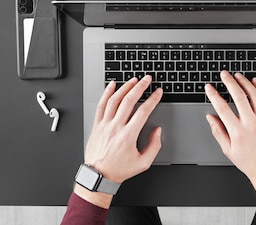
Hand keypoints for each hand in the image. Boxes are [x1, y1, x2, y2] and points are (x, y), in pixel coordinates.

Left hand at [76, 75, 162, 206]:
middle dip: (140, 87)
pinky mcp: (97, 125)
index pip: (143, 111)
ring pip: (115, 100)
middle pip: (129, 101)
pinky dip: (107, 93)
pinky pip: (101, 105)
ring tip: (133, 80)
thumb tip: (157, 131)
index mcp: (128, 136)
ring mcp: (105, 125)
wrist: (98, 176)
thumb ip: (154, 146)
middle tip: (147, 80)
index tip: (158, 92)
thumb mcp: (143, 163)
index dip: (153, 99)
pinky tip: (112, 85)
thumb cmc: (119, 170)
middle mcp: (116, 128)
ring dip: (125, 87)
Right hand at [205, 71, 255, 216]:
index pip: (222, 108)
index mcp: (237, 132)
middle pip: (238, 96)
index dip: (213, 95)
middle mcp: (250, 123)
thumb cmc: (249, 162)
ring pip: (254, 95)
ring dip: (245, 82)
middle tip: (224, 74)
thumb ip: (218, 132)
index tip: (209, 87)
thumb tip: (210, 118)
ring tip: (238, 76)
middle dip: (229, 82)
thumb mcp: (228, 150)